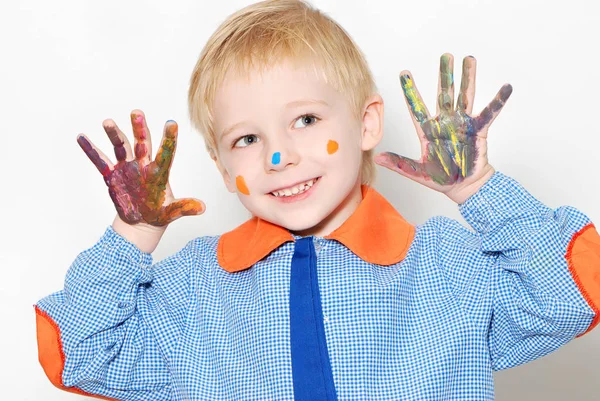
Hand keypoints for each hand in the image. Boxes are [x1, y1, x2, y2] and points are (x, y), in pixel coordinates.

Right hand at [77, 110, 205, 226]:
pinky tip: (82, 138)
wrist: (141, 223)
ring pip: (121, 146)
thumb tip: (202, 208)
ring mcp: (127, 168)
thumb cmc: (158, 214)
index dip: (169, 139)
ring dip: (114, 134)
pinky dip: (91, 150)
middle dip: (139, 128)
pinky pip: (100, 161)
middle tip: (137, 112)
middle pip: (142, 142)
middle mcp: (143, 165)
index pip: (166, 153)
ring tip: (108, 121)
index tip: (172, 123)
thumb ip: (184, 207)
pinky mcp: (112, 176)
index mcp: (158, 173)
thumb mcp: (171, 212)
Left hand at [375, 53, 511, 203]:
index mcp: (428, 131)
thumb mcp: (416, 172)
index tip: (403, 72)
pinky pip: (489, 113)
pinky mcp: (478, 130)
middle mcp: (445, 123)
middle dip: (444, 75)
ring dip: (467, 78)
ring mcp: (462, 124)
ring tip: (469, 59)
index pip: (416, 107)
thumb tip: (378, 157)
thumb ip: (399, 164)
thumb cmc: (441, 179)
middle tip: (445, 56)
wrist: (463, 187)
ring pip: (464, 96)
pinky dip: (498, 100)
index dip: (410, 90)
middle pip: (443, 94)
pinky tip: (506, 87)